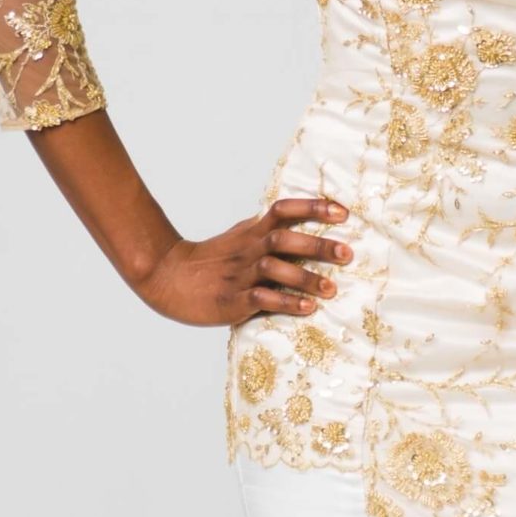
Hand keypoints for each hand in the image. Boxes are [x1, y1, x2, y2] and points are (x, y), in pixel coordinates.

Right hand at [137, 195, 352, 327]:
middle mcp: (248, 249)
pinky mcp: (232, 300)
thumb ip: (268, 229)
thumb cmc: (212, 259)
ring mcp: (240, 275)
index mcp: (251, 231)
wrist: (167, 277)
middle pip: (284, 239)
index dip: (313, 208)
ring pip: (274, 269)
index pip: (283, 210)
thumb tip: (301, 219)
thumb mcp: (240, 236)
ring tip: (331, 288)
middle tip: (347, 254)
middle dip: (318, 246)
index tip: (342, 212)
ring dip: (306, 278)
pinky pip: (261, 299)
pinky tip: (307, 308)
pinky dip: (286, 302)